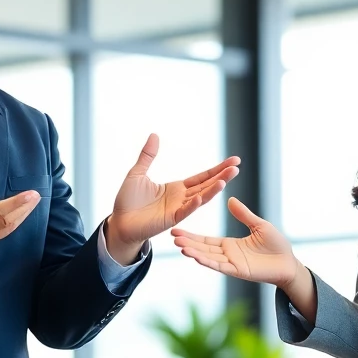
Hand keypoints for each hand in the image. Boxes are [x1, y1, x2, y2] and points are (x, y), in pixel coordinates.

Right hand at [0, 156, 41, 253]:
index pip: (0, 210)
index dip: (18, 203)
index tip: (31, 194)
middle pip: (9, 221)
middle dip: (25, 208)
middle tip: (37, 196)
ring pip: (8, 229)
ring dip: (22, 216)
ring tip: (33, 204)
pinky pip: (3, 235)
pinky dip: (14, 224)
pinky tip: (20, 215)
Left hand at [104, 134, 240, 260]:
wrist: (119, 222)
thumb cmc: (128, 201)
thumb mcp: (137, 173)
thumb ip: (148, 155)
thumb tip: (154, 135)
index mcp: (177, 188)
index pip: (202, 177)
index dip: (217, 169)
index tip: (233, 161)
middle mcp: (181, 198)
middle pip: (206, 185)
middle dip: (222, 176)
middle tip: (237, 166)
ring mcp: (178, 210)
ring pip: (200, 198)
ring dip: (213, 190)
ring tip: (226, 179)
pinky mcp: (170, 220)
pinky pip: (185, 211)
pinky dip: (193, 205)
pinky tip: (202, 197)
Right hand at [171, 197, 301, 288]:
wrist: (289, 262)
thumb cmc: (276, 245)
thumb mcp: (259, 225)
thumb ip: (244, 215)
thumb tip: (230, 200)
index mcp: (230, 245)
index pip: (206, 240)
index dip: (191, 236)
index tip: (176, 230)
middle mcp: (227, 255)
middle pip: (203, 249)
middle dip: (188, 243)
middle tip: (172, 235)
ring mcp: (232, 264)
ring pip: (208, 258)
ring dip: (194, 253)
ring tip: (180, 246)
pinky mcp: (238, 271)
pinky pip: (220, 266)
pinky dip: (208, 262)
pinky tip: (196, 257)